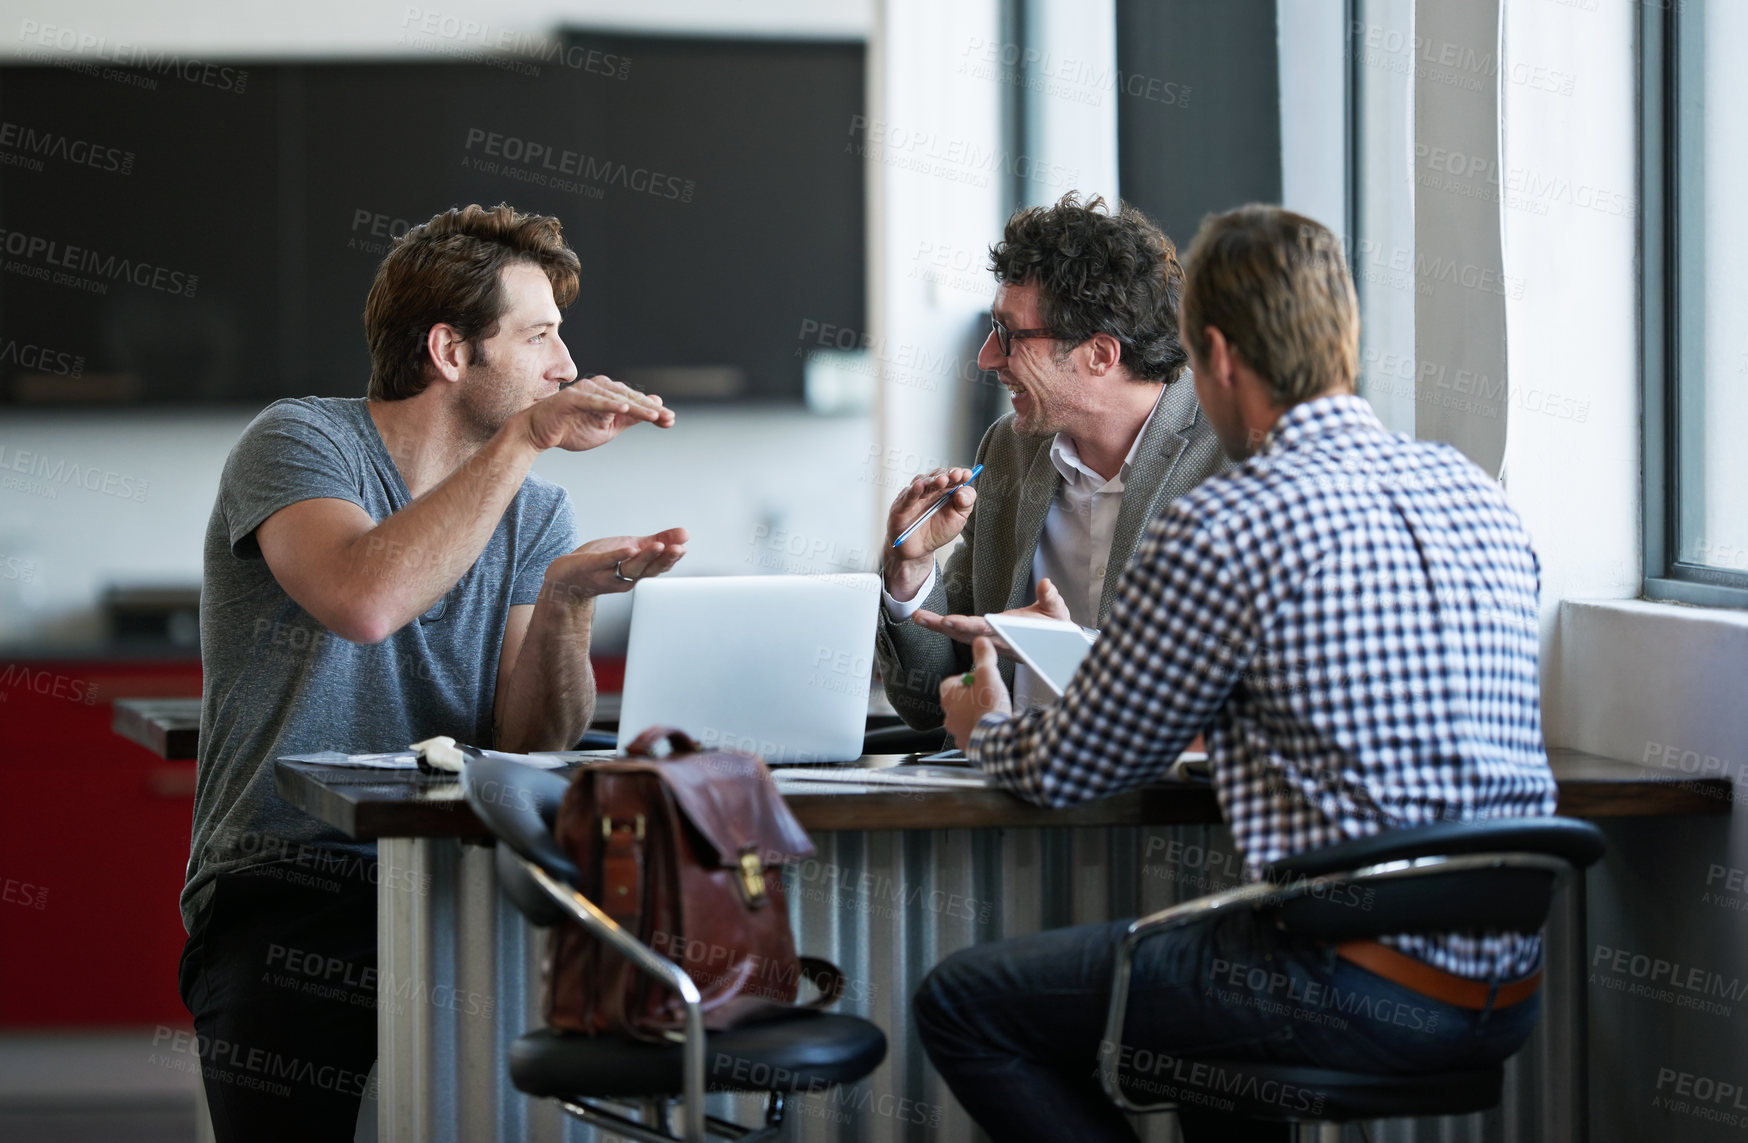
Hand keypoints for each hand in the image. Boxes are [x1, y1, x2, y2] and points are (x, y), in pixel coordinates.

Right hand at [520, 375, 675, 452]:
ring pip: (615, 398)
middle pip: (629, 398)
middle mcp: (599, 388)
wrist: (539, 433)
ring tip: (653, 415)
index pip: (635, 402)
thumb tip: (655, 406)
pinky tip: (623, 408)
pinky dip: (608, 404)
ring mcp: (585, 391)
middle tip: (668, 418)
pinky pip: (593, 401)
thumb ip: (629, 418)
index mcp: (608, 394)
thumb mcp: (607, 429)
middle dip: (650, 409)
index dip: (653, 411)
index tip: (670, 421)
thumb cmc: (572, 429)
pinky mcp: (571, 398)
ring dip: (635, 407)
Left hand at [540, 527, 688, 605]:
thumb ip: (658, 540)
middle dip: (665, 560)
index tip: (683, 547)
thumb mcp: (633, 548)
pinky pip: (607, 561)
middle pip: (649, 570)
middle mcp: (625, 577)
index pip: (658, 567)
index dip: (671, 558)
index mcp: (637, 572)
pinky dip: (619, 556)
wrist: (567, 577)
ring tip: (659, 545)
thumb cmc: (601, 562)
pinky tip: (630, 549)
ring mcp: (608, 573)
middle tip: (679, 549)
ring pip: (632, 568)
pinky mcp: (591, 566)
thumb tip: (684, 534)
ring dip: (646, 557)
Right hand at [883, 467, 977, 600]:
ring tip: (942, 480)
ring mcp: (915, 496)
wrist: (918, 550)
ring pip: (923, 483)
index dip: (959, 474)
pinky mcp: (901, 506)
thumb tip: (964, 491)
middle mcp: (929, 491)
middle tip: (956, 475)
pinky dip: (913, 491)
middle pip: (937, 476)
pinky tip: (920, 486)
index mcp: (945, 491)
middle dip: (947, 475)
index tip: (967, 474)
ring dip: (933, 480)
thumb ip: (965, 504)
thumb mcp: (958, 519)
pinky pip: (907, 497)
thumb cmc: (937, 532)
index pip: (952, 477)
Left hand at [913, 578, 1071, 657]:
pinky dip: (943, 627)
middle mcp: (994, 640)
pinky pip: (960, 634)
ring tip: (917, 617)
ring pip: (958, 634)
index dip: (966, 625)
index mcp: (1008, 633)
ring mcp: (988, 641)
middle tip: (921, 618)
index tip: (949, 621)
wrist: (1053, 647)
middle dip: (941, 626)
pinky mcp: (984, 639)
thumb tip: (1046, 584)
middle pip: (963, 633)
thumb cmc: (1054, 629)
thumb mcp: (1057, 613)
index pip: (984, 629)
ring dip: (937, 626)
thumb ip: (1051, 599)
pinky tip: (927, 621)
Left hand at [939, 637, 1011, 747]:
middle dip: (972, 697)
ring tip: (990, 711)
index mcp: (949, 698)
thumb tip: (980, 642)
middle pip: (958, 701)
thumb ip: (983, 656)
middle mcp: (949, 716)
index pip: (951, 682)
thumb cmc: (989, 709)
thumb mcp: (988, 674)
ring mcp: (957, 732)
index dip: (966, 679)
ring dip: (976, 714)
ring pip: (965, 718)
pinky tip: (991, 725)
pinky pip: (972, 734)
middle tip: (987, 696)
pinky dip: (980, 730)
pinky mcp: (967, 745)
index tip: (978, 680)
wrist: (997, 738)